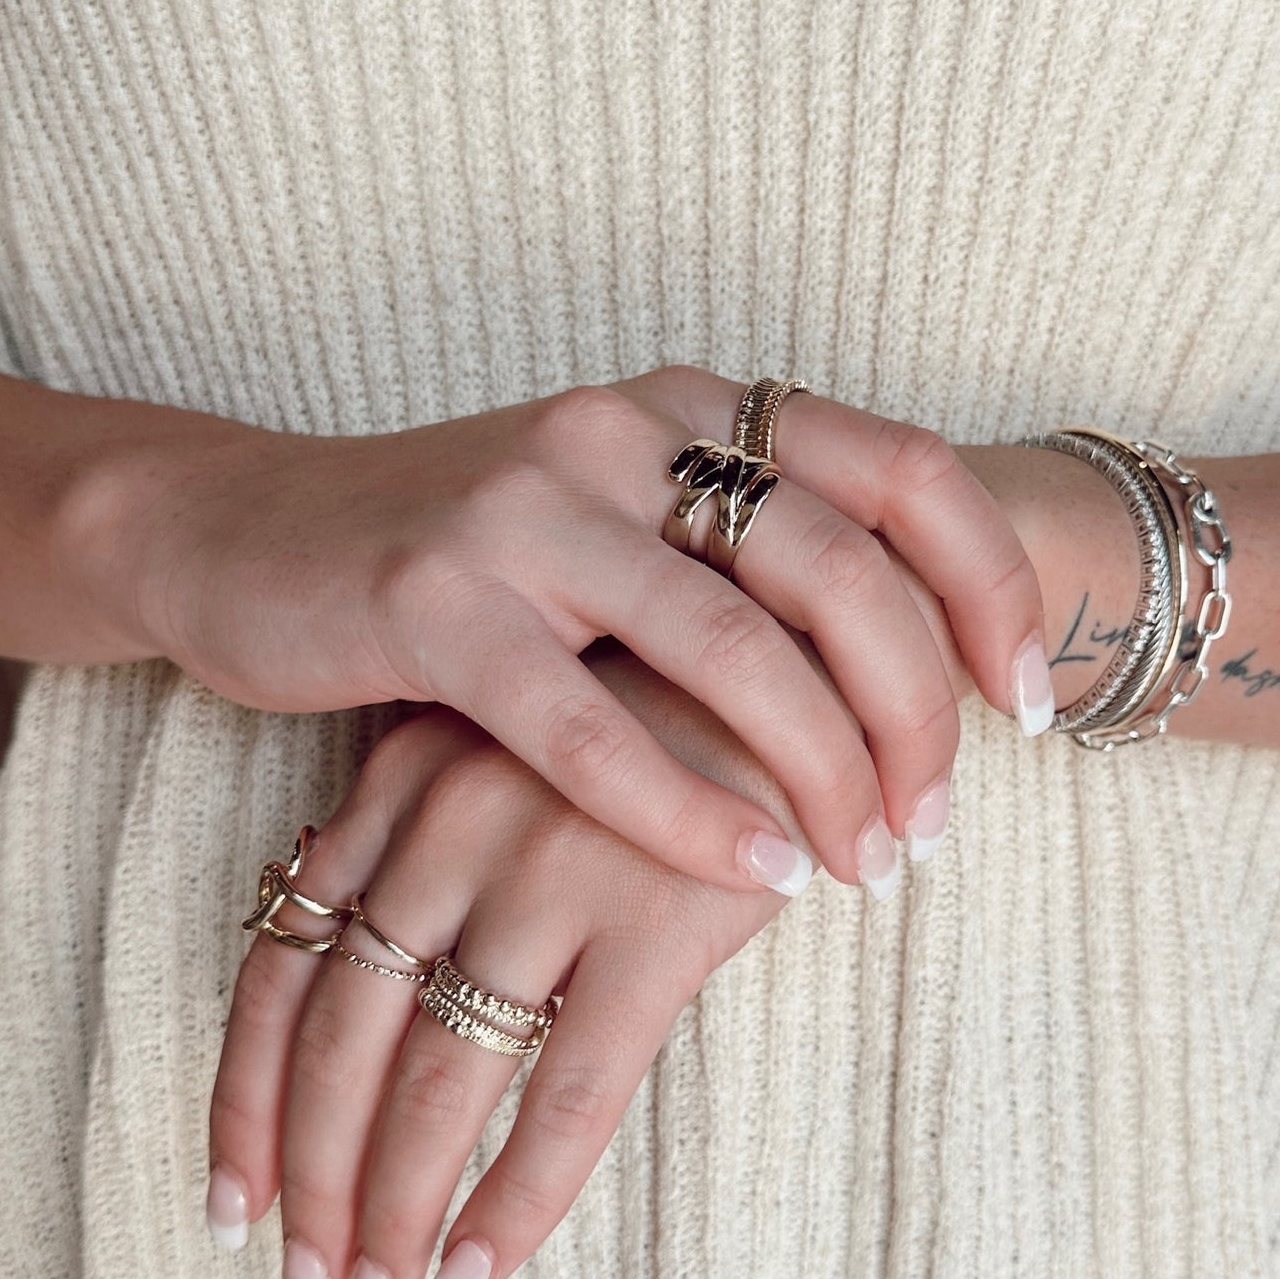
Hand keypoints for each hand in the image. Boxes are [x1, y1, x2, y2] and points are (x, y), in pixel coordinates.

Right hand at [104, 366, 1043, 890]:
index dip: (993, 589)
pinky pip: (593, 727)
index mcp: (692, 407)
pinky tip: (759, 871)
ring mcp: (528, 509)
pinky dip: (690, 809)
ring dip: (824, 772)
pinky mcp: (436, 601)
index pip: (905, 470)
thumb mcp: (618, 531)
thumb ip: (741, 568)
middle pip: (841, 567)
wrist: (246, 533)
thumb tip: (907, 678)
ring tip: (868, 867)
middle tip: (939, 822)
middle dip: (920, 711)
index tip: (1033, 707)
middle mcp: (626, 430)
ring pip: (733, 648)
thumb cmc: (464, 561)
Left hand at [206, 680, 807, 1278]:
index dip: (244, 1100)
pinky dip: (518, 1196)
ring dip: (400, 1204)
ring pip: (443, 1079)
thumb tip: (347, 972)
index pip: (280, 965)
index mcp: (399, 786)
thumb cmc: (638, 722)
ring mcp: (550, 871)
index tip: (232, 1204)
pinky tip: (482, 1269)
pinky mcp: (655, 921)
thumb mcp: (497, 747)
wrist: (787, 660)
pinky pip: (569, 1093)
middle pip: (345, 1038)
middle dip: (318, 1178)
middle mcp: (452, 825)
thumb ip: (419, 834)